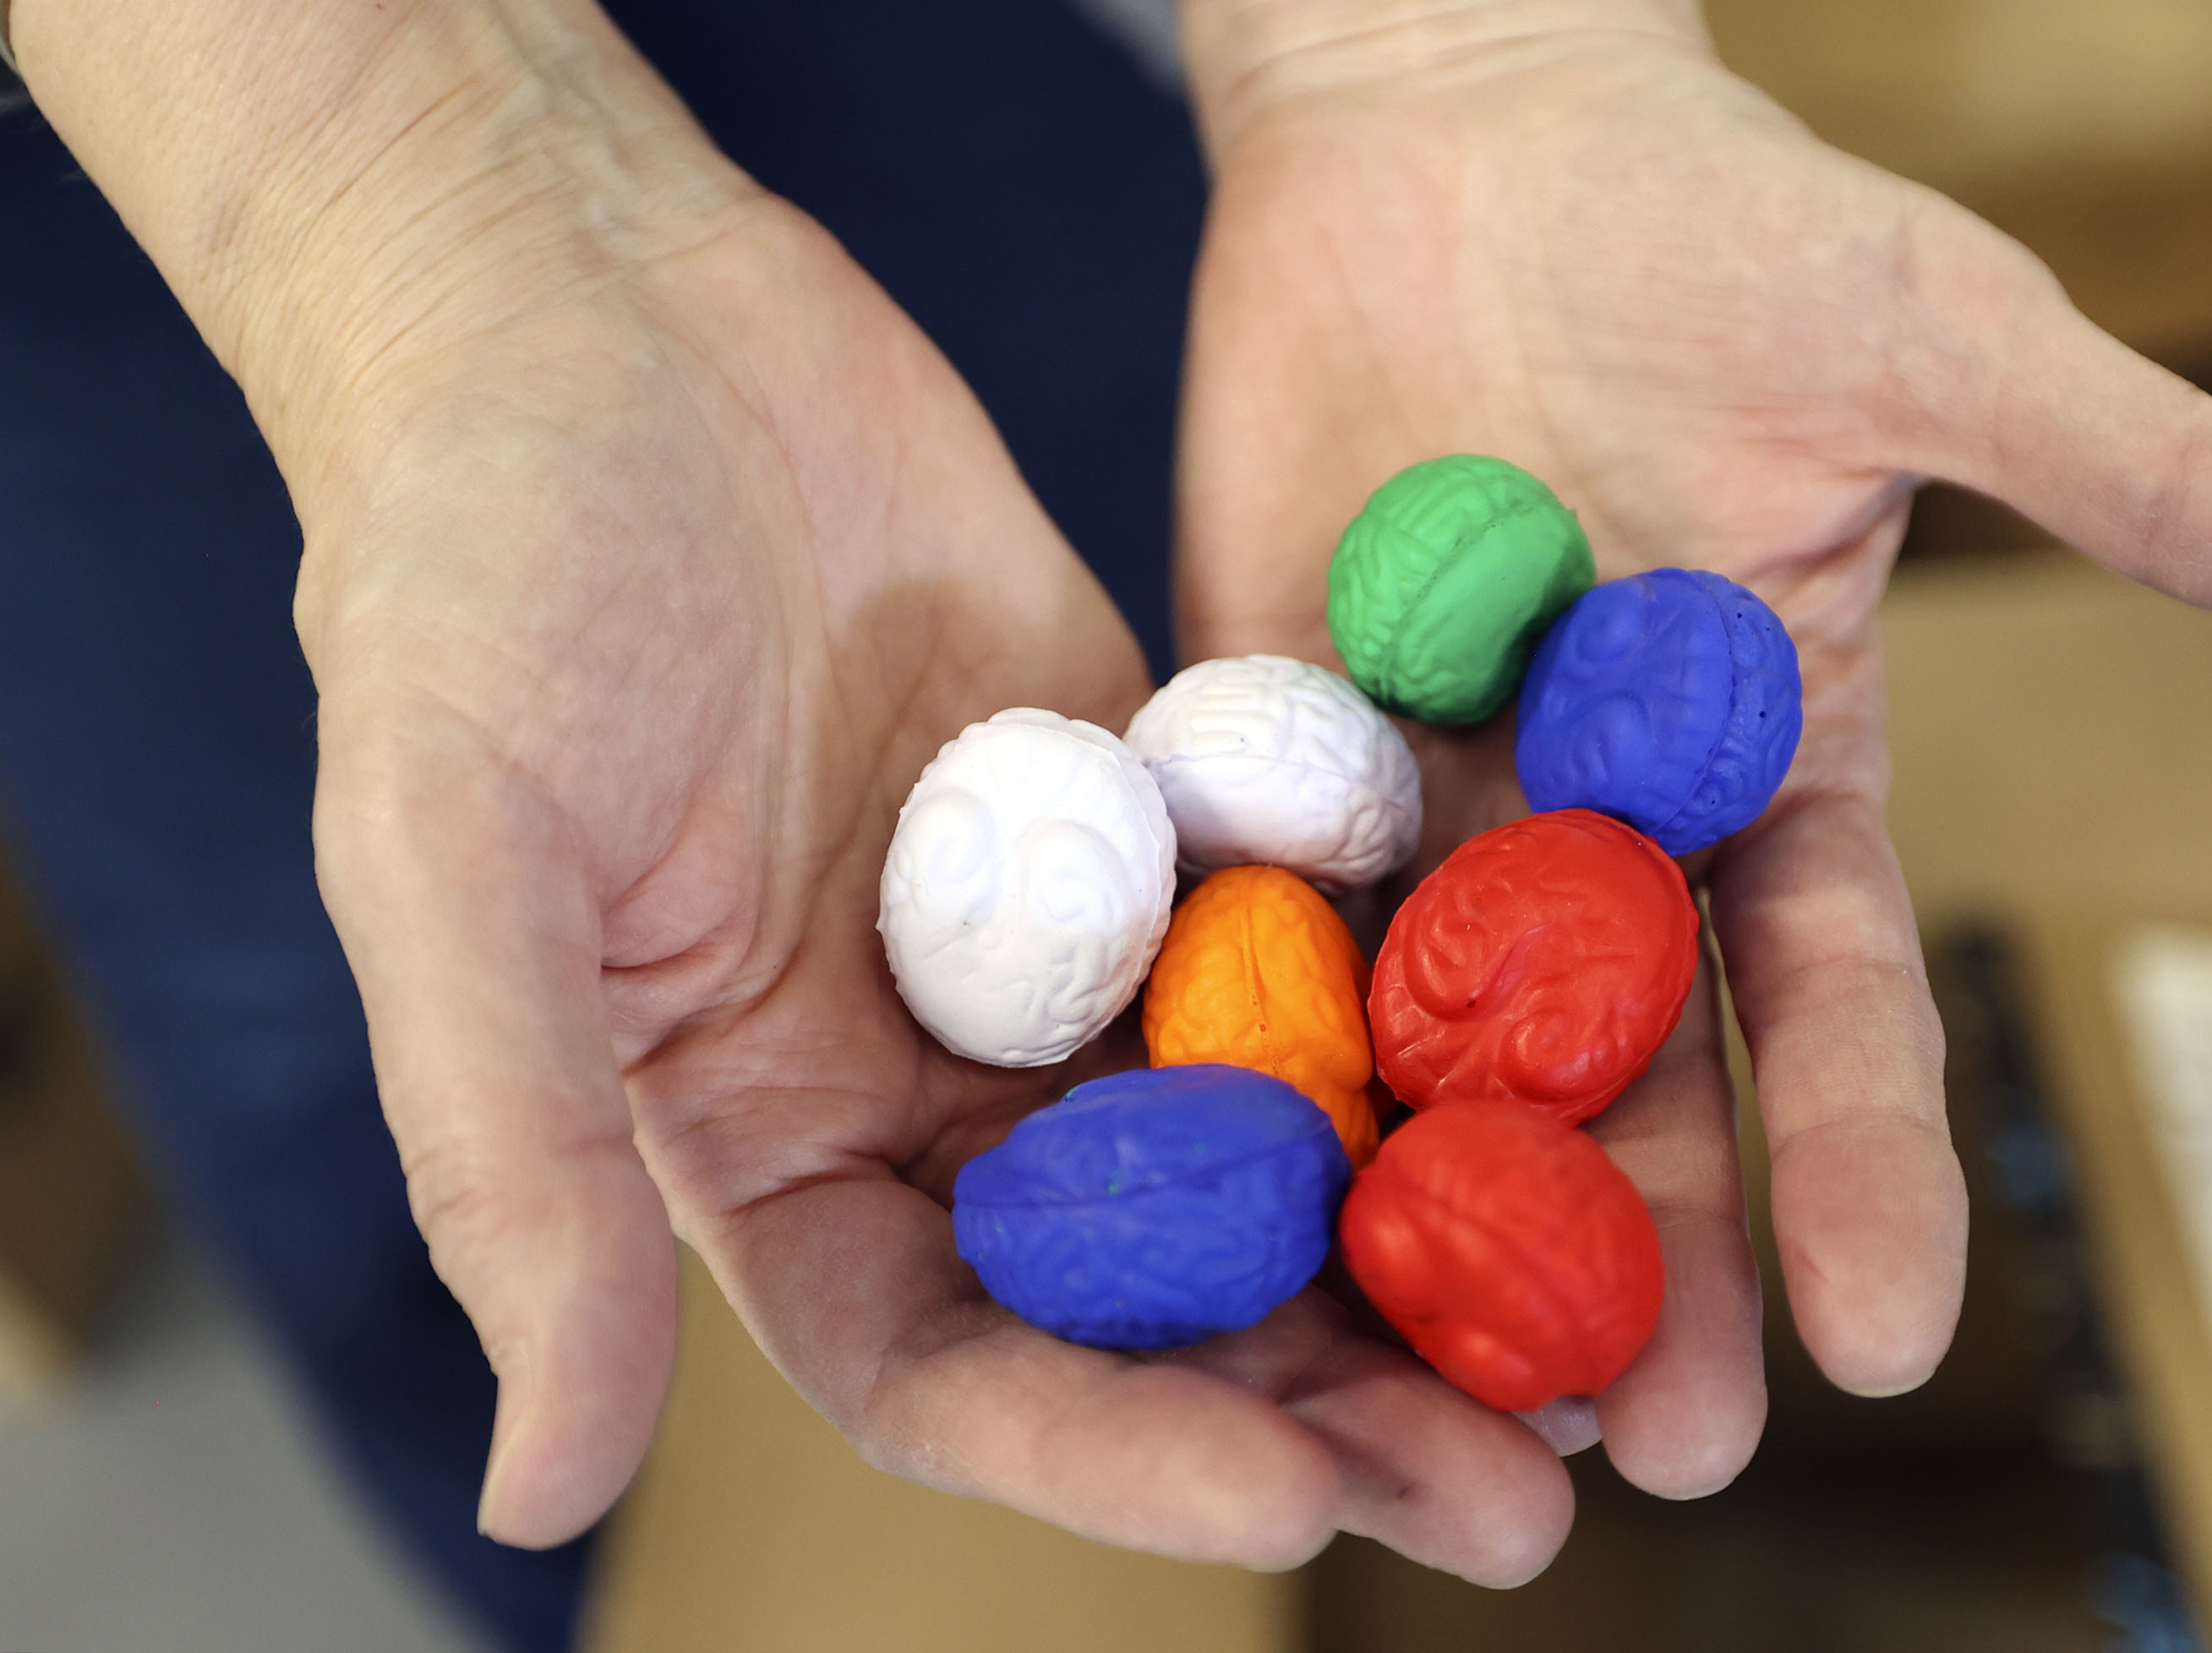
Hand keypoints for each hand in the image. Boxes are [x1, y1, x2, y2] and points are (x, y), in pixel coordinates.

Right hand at [149, 7, 1573, 1570]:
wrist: (595, 310)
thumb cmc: (468, 576)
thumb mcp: (455, 865)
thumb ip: (511, 1165)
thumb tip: (547, 1495)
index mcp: (762, 1151)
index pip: (947, 1364)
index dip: (1111, 1452)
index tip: (1295, 1503)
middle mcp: (926, 1084)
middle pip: (1149, 1299)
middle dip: (1326, 1397)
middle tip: (1523, 1496)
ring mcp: (1060, 951)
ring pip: (1266, 1140)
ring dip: (1423, 1245)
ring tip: (1605, 1336)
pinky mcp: (1158, 812)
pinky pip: (1310, 931)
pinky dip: (1430, 1008)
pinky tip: (1583, 1069)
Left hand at [1175, 0, 2211, 1578]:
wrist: (1455, 126)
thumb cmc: (1714, 221)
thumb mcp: (1940, 346)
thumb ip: (2149, 474)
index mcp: (1771, 776)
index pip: (1835, 1002)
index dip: (1866, 1161)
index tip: (1889, 1336)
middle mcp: (1598, 829)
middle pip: (1631, 1078)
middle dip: (1650, 1259)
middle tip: (1660, 1452)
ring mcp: (1422, 801)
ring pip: (1436, 1044)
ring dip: (1440, 1212)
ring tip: (1442, 1393)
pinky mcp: (1262, 746)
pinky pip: (1248, 911)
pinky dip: (1240, 1035)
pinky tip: (1224, 1178)